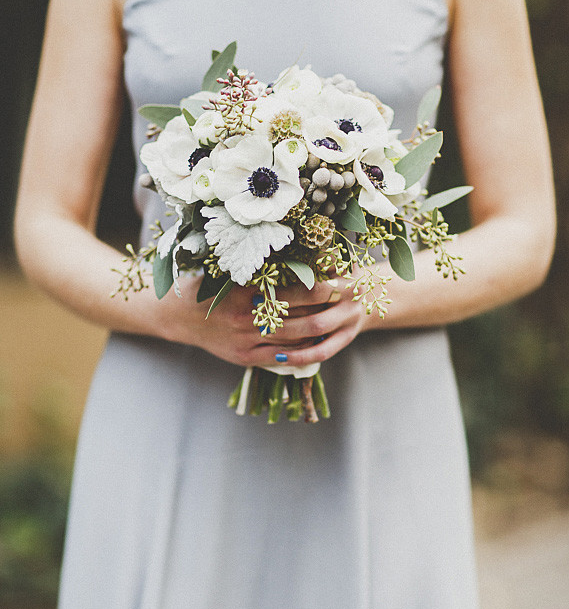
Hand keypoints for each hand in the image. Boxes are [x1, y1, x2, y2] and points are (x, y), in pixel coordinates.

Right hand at [154, 274, 366, 367]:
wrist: (177, 316)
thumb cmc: (206, 286)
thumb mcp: (229, 270)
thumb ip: (259, 267)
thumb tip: (295, 251)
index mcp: (245, 290)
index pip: (293, 288)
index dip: (320, 284)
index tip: (340, 275)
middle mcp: (247, 317)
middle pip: (299, 314)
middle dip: (327, 307)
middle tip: (350, 296)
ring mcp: (247, 340)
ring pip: (293, 338)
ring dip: (320, 329)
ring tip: (341, 318)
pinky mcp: (245, 357)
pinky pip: (281, 357)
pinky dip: (302, 351)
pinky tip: (319, 343)